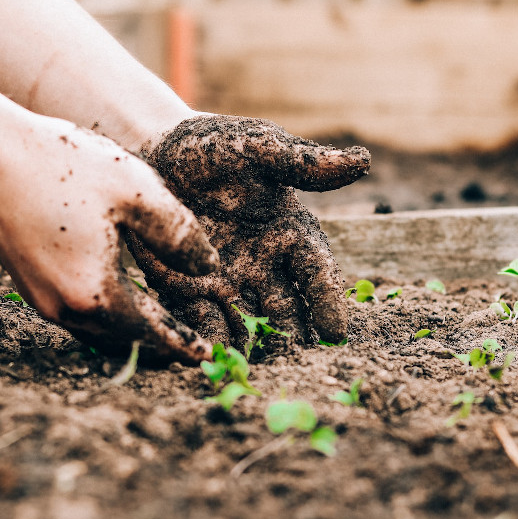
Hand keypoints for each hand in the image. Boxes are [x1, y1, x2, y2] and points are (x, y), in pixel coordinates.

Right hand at [0, 115, 218, 362]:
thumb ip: (179, 234)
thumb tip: (208, 267)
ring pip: (99, 332)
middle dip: (159, 345)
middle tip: (190, 345)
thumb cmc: (61, 165)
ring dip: (132, 333)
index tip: (207, 357)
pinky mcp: (28, 284)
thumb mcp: (136, 191)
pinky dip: (107, 316)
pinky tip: (121, 297)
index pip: (151, 333)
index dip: (183, 344)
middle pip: (124, 341)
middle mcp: (64, 308)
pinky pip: (78, 315)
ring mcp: (41, 299)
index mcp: (95, 293)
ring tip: (162, 325)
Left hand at [128, 115, 368, 349]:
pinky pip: (203, 320)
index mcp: (289, 233)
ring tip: (257, 372)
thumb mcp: (258, 147)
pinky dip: (210, 339)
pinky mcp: (189, 289)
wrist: (156, 152)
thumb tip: (362, 161)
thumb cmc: (214, 146)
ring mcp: (227, 280)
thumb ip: (302, 162)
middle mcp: (264, 264)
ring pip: (248, 323)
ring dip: (254, 347)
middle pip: (286, 308)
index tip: (336, 331)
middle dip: (293, 337)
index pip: (316, 271)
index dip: (327, 300)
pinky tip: (212, 358)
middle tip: (298, 365)